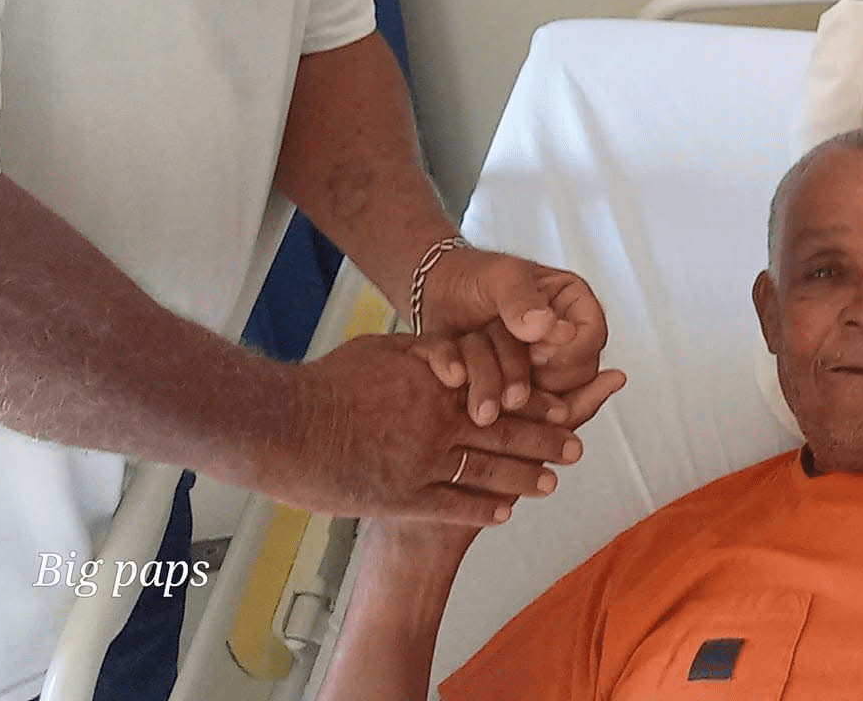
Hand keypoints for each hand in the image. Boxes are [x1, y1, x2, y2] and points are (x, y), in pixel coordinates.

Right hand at [260, 333, 598, 526]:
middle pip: (506, 435)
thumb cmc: (328, 382)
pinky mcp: (403, 498)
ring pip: (489, 473)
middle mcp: (440, 424)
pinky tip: (504, 513)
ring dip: (524, 480)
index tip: (566, 410)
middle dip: (546, 443)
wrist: (286, 426)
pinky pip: (454, 506)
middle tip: (576, 450)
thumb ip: (426, 353)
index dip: (537, 406)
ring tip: (551, 484)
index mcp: (439, 386)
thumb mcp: (383, 349)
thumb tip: (455, 358)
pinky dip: (483, 510)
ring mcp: (424, 464)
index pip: (503, 395)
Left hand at [421, 250, 615, 423]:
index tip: (534, 352)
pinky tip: (456, 379)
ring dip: (504, 395)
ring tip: (471, 387)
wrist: (435, 294)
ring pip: (546, 399)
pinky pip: (517, 410)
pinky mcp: (514, 388)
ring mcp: (539, 367)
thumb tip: (546, 327)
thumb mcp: (499, 277)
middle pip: (576, 377)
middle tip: (508, 387)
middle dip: (536, 384)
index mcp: (572, 305)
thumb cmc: (474, 277)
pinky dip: (483, 398)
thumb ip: (522, 300)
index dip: (567, 353)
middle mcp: (562, 340)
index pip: (592, 338)